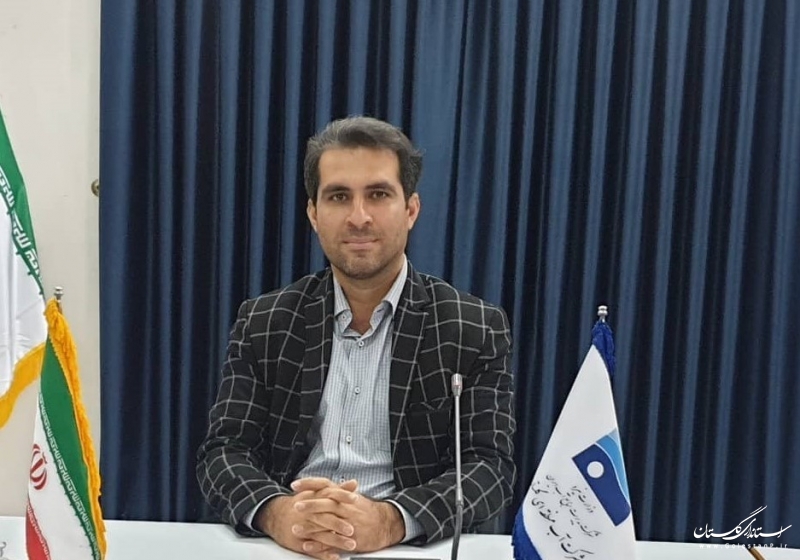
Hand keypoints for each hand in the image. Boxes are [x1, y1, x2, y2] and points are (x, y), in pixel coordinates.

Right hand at [254, 482, 356, 559]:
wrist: (276, 515)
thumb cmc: (301, 503)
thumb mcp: (317, 493)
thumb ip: (337, 490)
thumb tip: (354, 483)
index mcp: (314, 499)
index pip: (330, 495)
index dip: (343, 496)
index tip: (356, 499)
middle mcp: (308, 513)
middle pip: (324, 518)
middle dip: (338, 524)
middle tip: (352, 529)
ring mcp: (303, 528)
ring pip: (321, 535)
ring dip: (336, 541)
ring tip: (350, 545)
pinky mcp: (298, 542)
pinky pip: (312, 549)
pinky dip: (323, 553)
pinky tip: (334, 556)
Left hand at [291, 478, 405, 552]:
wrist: (386, 524)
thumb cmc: (366, 510)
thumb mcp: (352, 497)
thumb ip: (336, 491)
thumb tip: (320, 485)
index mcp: (345, 496)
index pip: (325, 485)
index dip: (310, 483)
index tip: (295, 484)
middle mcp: (347, 508)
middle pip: (327, 504)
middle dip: (311, 505)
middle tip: (296, 505)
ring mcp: (349, 524)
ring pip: (328, 524)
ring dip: (310, 527)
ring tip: (296, 529)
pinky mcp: (350, 540)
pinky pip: (332, 543)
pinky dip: (319, 545)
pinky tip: (307, 545)